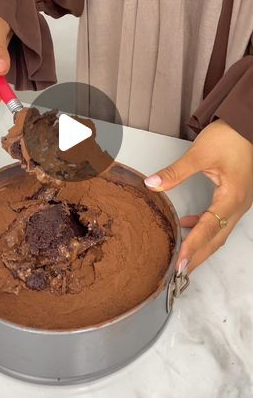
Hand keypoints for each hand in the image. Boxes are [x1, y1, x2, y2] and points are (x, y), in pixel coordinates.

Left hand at [144, 119, 252, 272]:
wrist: (246, 124)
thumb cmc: (230, 137)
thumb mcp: (199, 154)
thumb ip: (175, 172)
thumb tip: (153, 184)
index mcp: (231, 198)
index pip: (208, 229)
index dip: (193, 248)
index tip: (180, 264)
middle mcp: (238, 205)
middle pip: (217, 239)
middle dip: (198, 256)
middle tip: (180, 273)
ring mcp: (239, 202)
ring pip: (219, 232)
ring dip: (201, 245)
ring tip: (182, 257)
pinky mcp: (235, 196)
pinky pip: (220, 220)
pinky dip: (204, 227)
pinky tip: (187, 223)